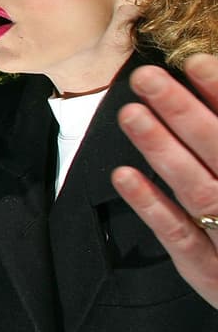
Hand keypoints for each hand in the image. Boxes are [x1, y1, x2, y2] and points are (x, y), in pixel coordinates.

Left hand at [111, 54, 217, 307]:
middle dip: (183, 112)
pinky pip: (178, 235)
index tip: (196, 61)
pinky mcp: (208, 270)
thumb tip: (208, 90)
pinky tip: (123, 175)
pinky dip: (152, 205)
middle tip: (145, 77)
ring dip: (162, 150)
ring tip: (130, 113)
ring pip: (198, 189)